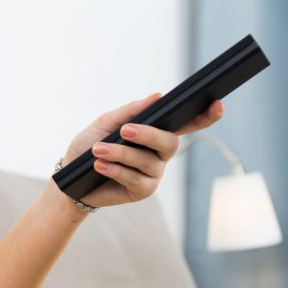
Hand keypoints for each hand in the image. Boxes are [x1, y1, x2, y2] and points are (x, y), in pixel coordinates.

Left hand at [60, 93, 223, 207]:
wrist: (70, 178)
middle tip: (125, 130)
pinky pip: (134, 179)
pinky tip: (100, 165)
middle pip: (169, 142)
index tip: (217, 104)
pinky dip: (115, 170)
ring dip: (121, 154)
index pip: (187, 124)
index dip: (205, 116)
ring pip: (147, 161)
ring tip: (98, 150)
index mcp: (155, 134)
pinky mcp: (142, 191)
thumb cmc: (88, 147)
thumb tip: (157, 96)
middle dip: (148, 135)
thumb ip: (130, 111)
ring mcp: (153, 174)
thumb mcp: (105, 124)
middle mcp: (160, 154)